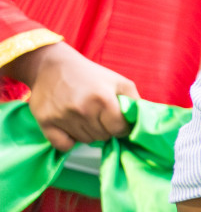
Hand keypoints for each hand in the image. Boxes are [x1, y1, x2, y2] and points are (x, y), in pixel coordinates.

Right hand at [4, 42, 137, 152]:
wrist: (52, 65)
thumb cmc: (89, 74)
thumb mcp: (118, 81)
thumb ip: (135, 100)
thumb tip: (144, 120)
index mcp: (103, 99)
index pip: (119, 129)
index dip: (122, 127)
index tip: (117, 121)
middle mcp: (83, 109)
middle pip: (103, 136)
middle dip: (105, 128)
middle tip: (98, 114)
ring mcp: (62, 117)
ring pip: (85, 141)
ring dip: (88, 132)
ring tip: (84, 115)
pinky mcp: (45, 122)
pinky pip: (63, 145)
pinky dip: (69, 141)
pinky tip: (71, 126)